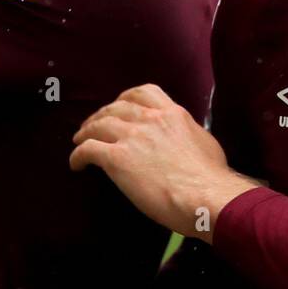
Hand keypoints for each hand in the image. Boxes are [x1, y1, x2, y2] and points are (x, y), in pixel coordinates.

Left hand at [70, 84, 261, 239]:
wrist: (204, 195)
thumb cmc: (211, 178)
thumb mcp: (205, 143)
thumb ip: (189, 134)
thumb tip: (186, 138)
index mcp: (173, 114)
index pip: (143, 93)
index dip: (125, 98)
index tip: (118, 106)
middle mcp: (150, 119)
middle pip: (115, 107)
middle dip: (101, 115)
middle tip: (94, 126)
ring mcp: (133, 137)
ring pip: (98, 125)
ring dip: (85, 132)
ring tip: (79, 141)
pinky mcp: (118, 158)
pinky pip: (88, 149)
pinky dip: (77, 155)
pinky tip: (76, 164)